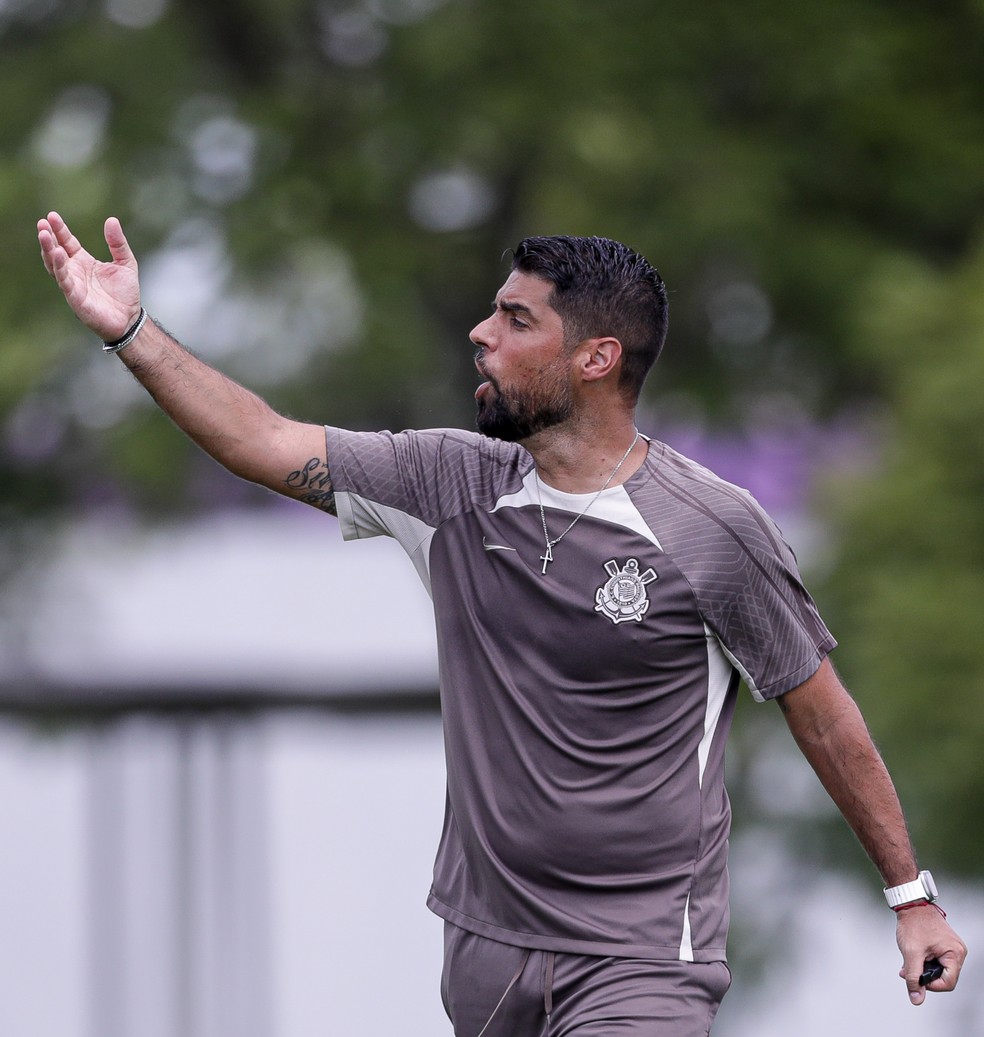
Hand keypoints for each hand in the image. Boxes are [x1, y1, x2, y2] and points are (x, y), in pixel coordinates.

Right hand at [37, 211, 141, 340]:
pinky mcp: (75, 297)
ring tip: (43, 234)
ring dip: (48, 250)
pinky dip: (59, 267)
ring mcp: (73, 284)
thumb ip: (118, 243)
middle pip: (56, 251)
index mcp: (83, 262)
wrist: (130, 319)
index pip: (67, 242)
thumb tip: (111, 220)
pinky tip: (58, 254)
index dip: (59, 230)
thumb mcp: (126, 263)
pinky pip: (64, 281)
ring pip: (54, 265)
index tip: (52, 216)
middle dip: (48, 237)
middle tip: (42, 222)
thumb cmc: (125, 293)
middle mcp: (74, 272)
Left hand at [896, 903, 966, 1005]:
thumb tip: (917, 999)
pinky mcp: (944, 945)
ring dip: (921, 968)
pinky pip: (936, 960)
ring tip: (907, 963)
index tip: (915, 979)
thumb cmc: (913, 923)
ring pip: (938, 969)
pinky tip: (912, 956)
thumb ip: (914, 977)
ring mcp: (951, 948)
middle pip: (943, 977)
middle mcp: (957, 952)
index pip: (948, 983)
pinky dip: (923, 961)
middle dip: (923, 976)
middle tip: (906, 971)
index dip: (930, 986)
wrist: (911, 903)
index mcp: (954, 954)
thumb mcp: (911, 953)